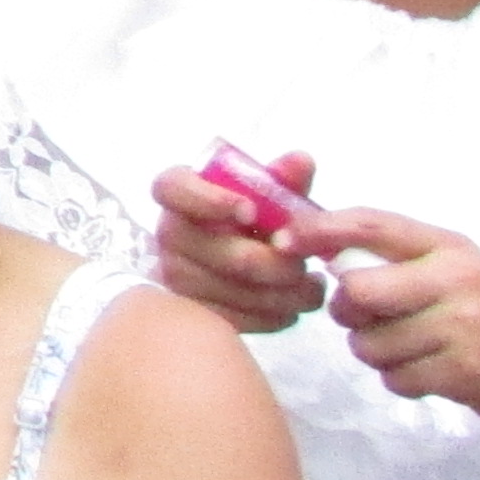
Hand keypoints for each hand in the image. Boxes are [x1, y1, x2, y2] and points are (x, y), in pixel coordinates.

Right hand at [151, 149, 324, 332]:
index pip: (172, 188)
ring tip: (311, 287)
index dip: (209, 200)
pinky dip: (272, 316)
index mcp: (179, 193)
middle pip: (214, 251)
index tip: (251, 211)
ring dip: (280, 293)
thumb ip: (284, 179)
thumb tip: (301, 160)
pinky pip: (235, 319)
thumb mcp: (269, 194)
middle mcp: (168, 233)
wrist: (244, 262)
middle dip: (270, 261)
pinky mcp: (194, 311)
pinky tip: (294, 307)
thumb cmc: (254, 219)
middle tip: (304, 264)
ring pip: (230, 290)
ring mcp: (176, 276)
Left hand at [304, 206, 479, 429]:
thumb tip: (323, 255)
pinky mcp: (467, 371)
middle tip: (369, 321)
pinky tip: (436, 374)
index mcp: (450, 247)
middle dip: (349, 314)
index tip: (283, 240)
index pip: (371, 224)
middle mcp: (457, 278)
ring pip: (370, 342)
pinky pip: (396, 378)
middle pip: (357, 290)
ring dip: (380, 355)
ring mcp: (464, 325)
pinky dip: (404, 382)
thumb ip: (402, 262)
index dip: (319, 229)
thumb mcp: (460, 274)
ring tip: (418, 352)